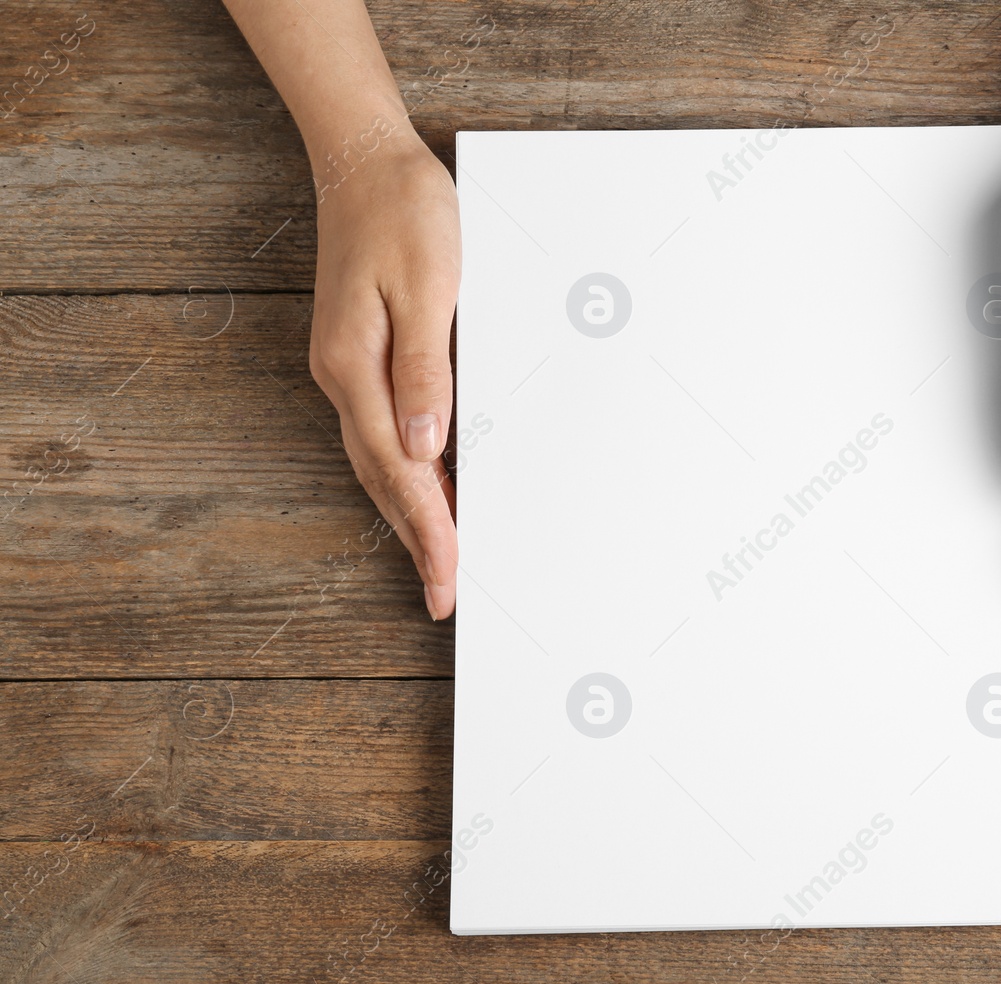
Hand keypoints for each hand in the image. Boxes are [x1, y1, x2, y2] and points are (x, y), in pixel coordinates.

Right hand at [307, 133, 460, 619]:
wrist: (365, 161)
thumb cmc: (406, 214)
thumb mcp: (427, 286)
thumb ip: (426, 369)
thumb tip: (427, 449)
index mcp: (357, 367)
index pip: (400, 470)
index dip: (429, 529)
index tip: (448, 577)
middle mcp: (344, 377)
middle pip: (385, 479)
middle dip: (417, 541)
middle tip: (444, 596)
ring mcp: (347, 368)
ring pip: (380, 462)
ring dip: (410, 514)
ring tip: (438, 562)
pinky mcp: (361, 355)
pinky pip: (383, 432)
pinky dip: (407, 473)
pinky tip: (428, 489)